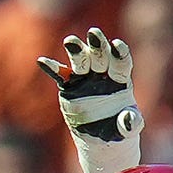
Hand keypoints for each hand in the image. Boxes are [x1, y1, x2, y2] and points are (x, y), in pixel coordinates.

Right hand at [37, 27, 138, 151]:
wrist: (101, 138)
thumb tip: (129, 119)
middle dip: (97, 46)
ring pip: (80, 61)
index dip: (119, 54)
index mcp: (120, 79)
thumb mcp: (127, 129)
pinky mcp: (69, 87)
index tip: (117, 44)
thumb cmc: (119, 130)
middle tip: (94, 33)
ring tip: (70, 41)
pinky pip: (60, 75)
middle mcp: (102, 74)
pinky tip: (43, 61)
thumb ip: (130, 123)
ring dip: (76, 50)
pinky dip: (52, 68)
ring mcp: (84, 78)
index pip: (121, 63)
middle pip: (100, 56)